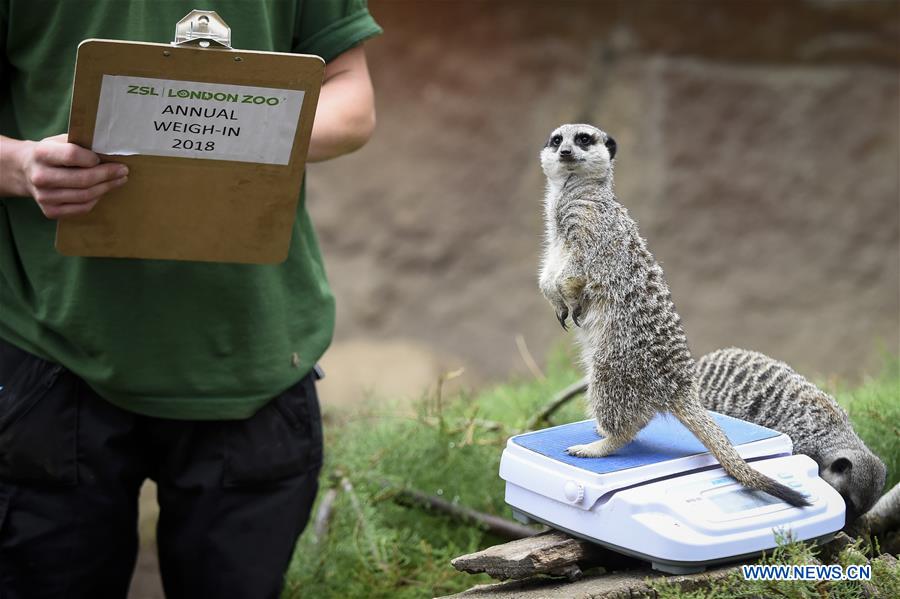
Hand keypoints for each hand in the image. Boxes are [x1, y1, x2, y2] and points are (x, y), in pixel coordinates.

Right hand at [11, 134, 128, 218]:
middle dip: (107, 175)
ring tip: (119, 180)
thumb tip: (110, 149)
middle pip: (82, 179)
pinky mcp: (50, 211)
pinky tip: (103, 191)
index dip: (92, 158)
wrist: (25, 170)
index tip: (106, 158)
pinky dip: (96, 199)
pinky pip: (81, 208)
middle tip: (123, 171)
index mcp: (41, 153)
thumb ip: (80, 144)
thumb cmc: (51, 153)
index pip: (72, 156)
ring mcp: (43, 196)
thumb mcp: (59, 141)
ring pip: (85, 196)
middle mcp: (40, 176)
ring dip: (106, 188)